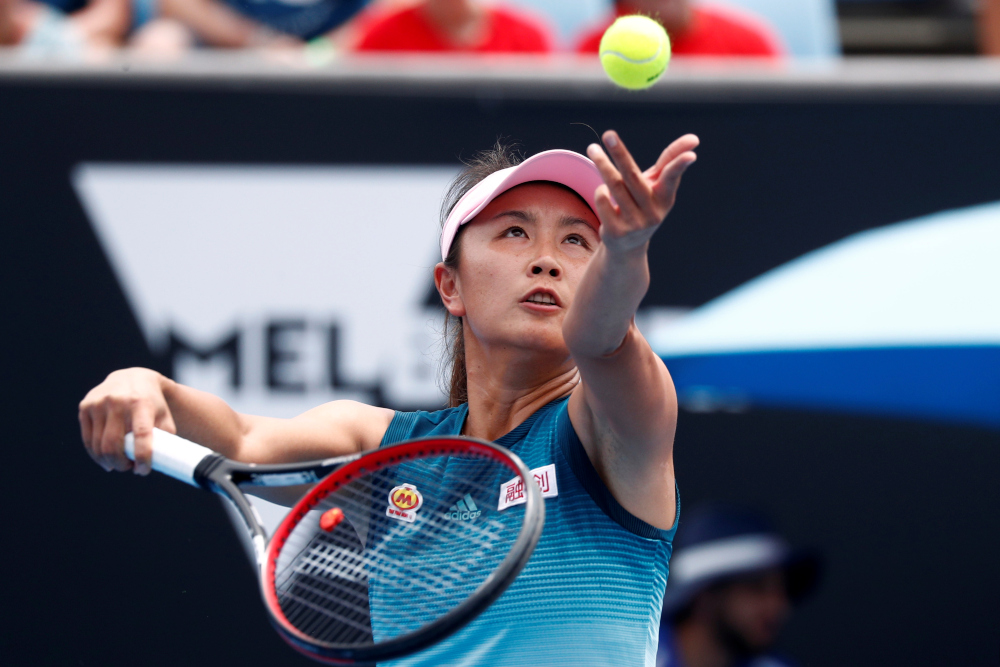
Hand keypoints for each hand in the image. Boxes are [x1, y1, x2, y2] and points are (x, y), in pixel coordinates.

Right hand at [79, 368, 176, 474]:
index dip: (142, 457)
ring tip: (120, 464)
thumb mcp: (164, 416)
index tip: (143, 471)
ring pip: (98, 446)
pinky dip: (96, 455)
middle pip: (113, 445)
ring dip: (109, 462)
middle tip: (129, 468)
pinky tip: (105, 460)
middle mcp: (117, 401)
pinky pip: (88, 440)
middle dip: (121, 464)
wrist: (133, 378)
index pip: (141, 435)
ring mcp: (98, 403)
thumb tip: (160, 463)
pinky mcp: (85, 407)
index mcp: (141, 403)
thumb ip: (165, 438)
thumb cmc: (152, 403)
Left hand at [586, 130, 698, 253]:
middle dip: (619, 153)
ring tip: (593, 149)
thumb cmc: (645, 204)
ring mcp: (634, 224)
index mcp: (665, 198)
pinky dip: (600, 191)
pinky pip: (602, 200)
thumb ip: (671, 160)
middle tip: (608, 134)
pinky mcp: (616, 231)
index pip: (671, 178)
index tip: (691, 155)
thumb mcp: (658, 185)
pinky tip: (602, 191)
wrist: (627, 244)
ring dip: (602, 164)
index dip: (680, 166)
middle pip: (632, 176)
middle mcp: (652, 212)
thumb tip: (694, 138)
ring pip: (613, 186)